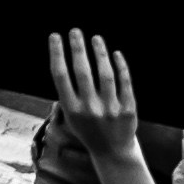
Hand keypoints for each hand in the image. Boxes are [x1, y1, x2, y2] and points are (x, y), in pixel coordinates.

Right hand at [47, 26, 147, 169]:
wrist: (113, 152)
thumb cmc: (88, 129)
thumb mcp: (70, 117)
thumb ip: (67, 94)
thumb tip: (64, 63)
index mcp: (71, 109)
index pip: (60, 75)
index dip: (57, 53)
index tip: (55, 36)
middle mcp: (90, 108)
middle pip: (82, 71)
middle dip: (78, 48)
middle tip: (75, 31)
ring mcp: (111, 109)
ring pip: (105, 74)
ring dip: (99, 53)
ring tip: (95, 38)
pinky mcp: (129, 110)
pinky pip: (124, 83)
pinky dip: (120, 66)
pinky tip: (115, 53)